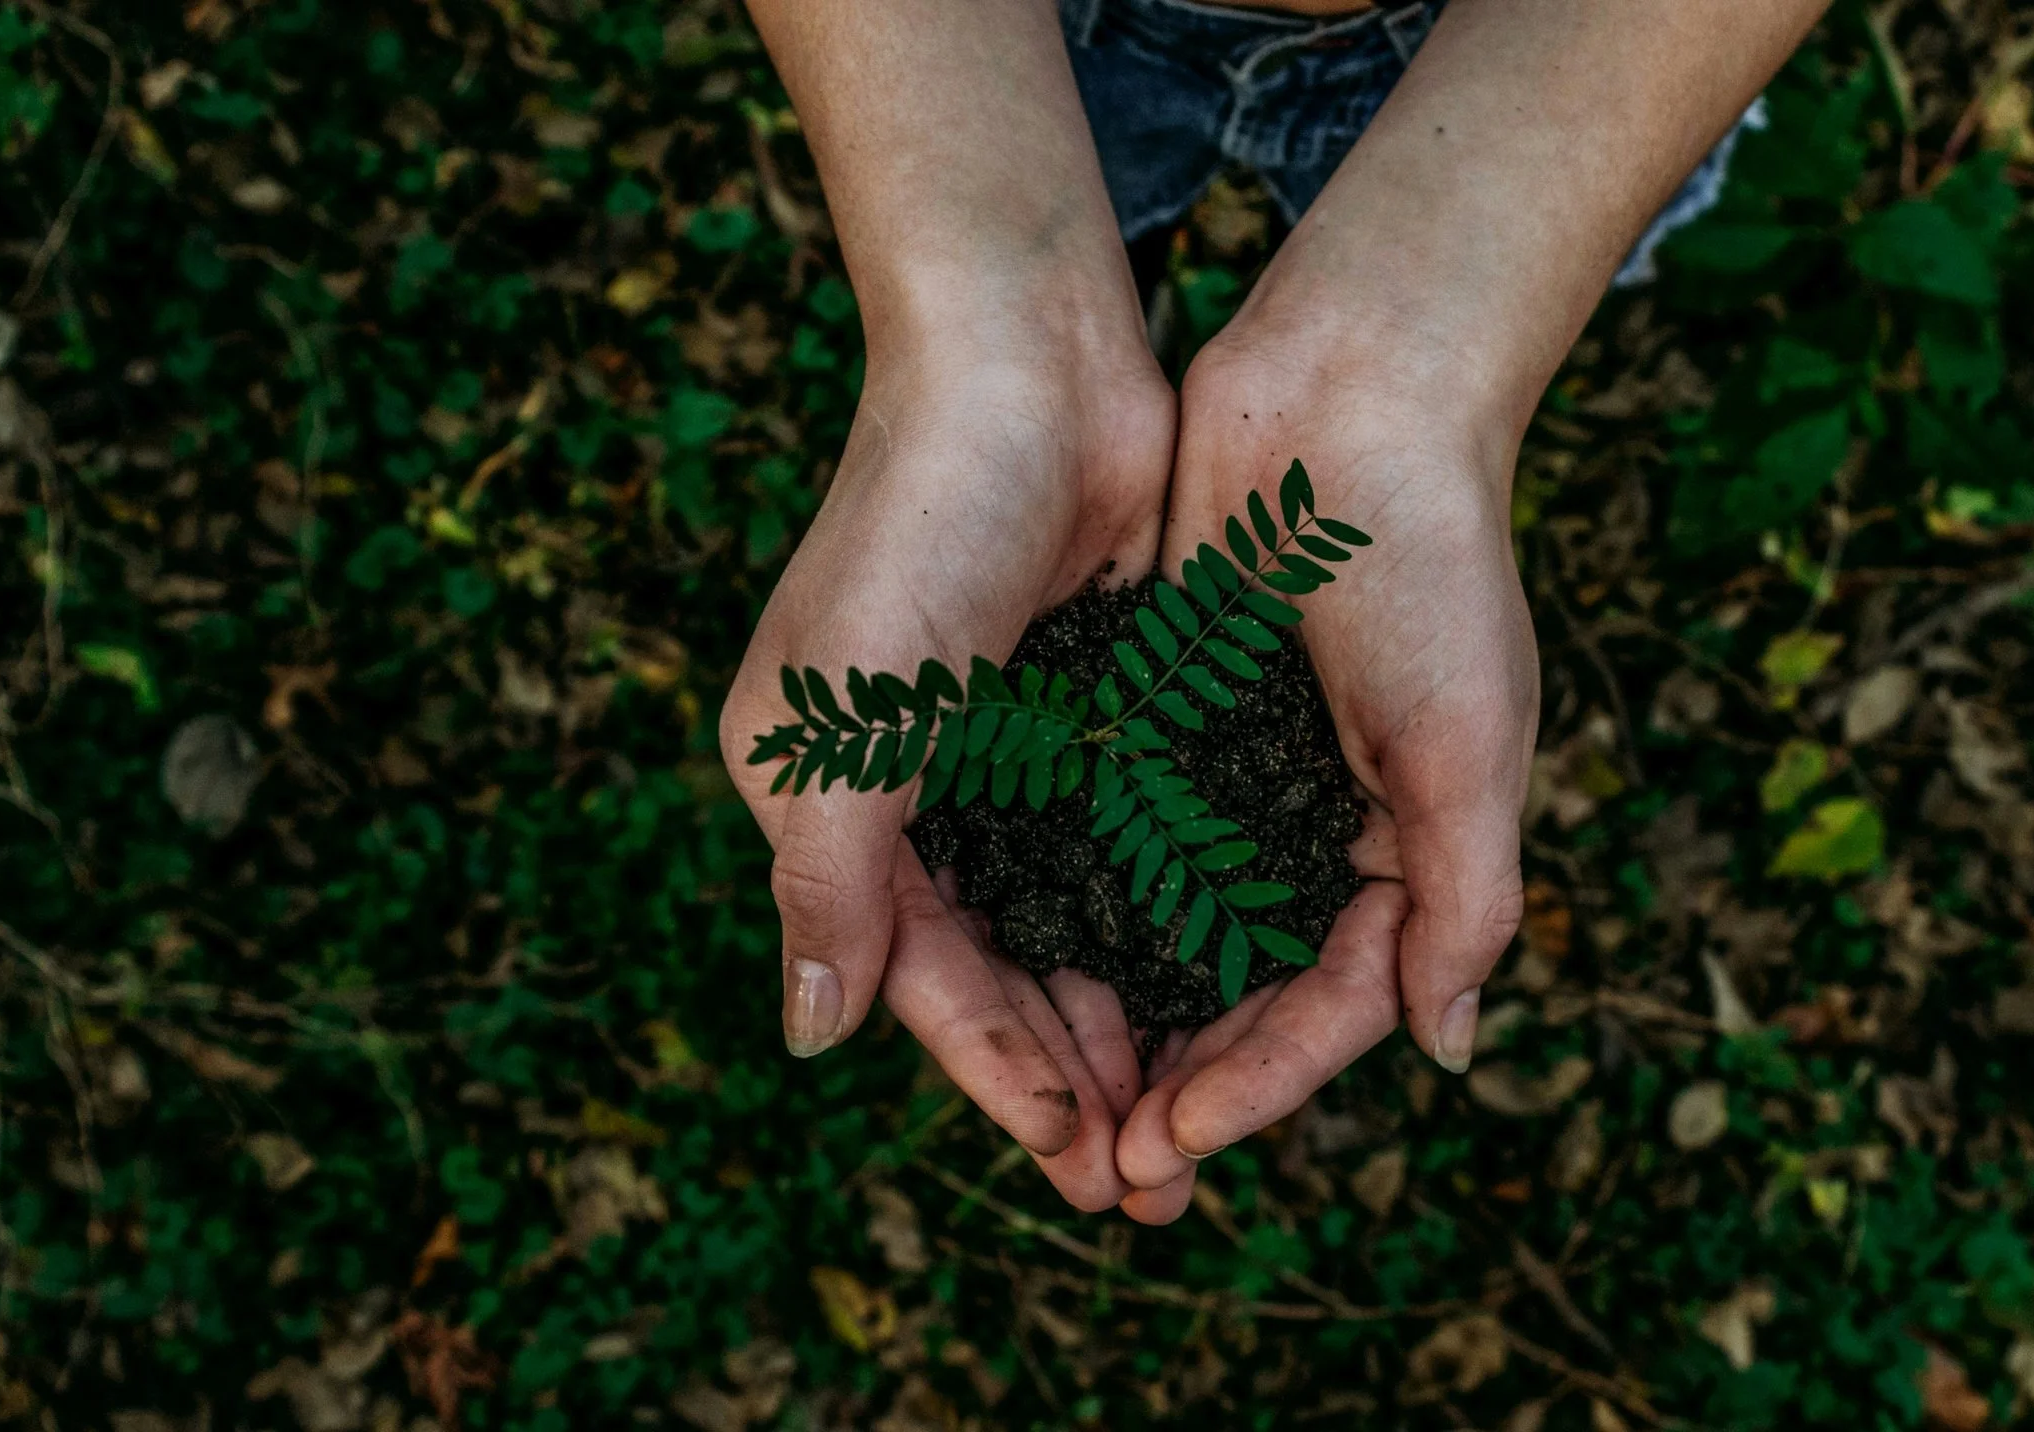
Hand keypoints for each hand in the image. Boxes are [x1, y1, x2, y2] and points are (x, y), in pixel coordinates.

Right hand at [720, 325, 1172, 1210]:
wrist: (1028, 360)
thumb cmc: (917, 528)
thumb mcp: (846, 720)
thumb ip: (829, 883)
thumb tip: (811, 1040)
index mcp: (832, 800)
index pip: (921, 976)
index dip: (998, 1075)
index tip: (1079, 1163)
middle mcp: (917, 790)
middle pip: (1002, 970)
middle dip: (1072, 1076)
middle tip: (1153, 1182)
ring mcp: (1011, 752)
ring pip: (1073, 924)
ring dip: (1126, 1018)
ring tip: (1193, 1116)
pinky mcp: (1095, 710)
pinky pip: (1130, 846)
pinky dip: (1166, 920)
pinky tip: (1222, 987)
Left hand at [1113, 334, 1536, 1218]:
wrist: (1351, 392)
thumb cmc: (1431, 564)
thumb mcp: (1470, 743)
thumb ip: (1465, 899)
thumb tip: (1446, 1050)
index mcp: (1404, 848)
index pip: (1331, 1005)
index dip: (1259, 1083)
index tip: (1174, 1140)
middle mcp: (1314, 828)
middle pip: (1241, 993)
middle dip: (1180, 1084)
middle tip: (1105, 1171)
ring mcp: (1232, 777)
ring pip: (1166, 934)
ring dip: (1118, 1021)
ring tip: (1054, 1105)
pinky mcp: (1160, 718)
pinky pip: (1113, 838)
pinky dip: (1076, 905)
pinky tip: (1016, 964)